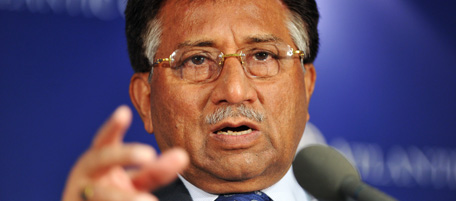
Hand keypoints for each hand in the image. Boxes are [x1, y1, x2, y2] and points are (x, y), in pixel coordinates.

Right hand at [62, 106, 188, 200]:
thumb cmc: (112, 196)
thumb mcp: (134, 181)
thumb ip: (155, 171)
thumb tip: (182, 156)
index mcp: (100, 160)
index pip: (106, 141)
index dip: (114, 127)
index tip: (124, 111)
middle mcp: (88, 174)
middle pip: (102, 159)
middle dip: (125, 155)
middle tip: (149, 154)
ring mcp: (82, 195)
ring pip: (103, 194)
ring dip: (126, 197)